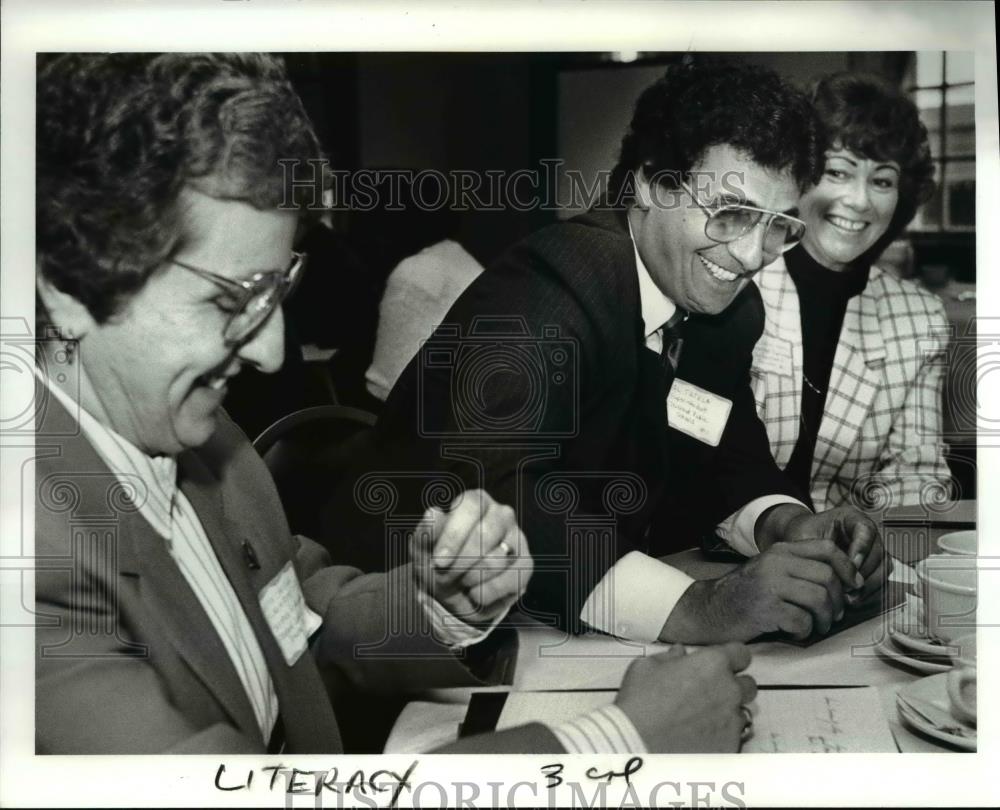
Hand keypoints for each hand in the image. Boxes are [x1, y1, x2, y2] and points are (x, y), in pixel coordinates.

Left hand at [410, 489, 531, 625]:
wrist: (452, 594)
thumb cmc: (438, 562)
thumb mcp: (423, 550)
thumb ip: (426, 532)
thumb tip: (432, 512)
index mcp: (475, 501)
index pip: (470, 507)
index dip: (454, 535)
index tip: (438, 561)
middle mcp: (501, 514)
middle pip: (485, 534)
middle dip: (460, 563)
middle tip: (444, 575)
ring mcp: (518, 538)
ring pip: (497, 559)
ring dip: (470, 578)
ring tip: (460, 581)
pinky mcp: (526, 564)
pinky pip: (510, 580)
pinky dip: (486, 593)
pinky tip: (475, 592)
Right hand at [615, 643, 755, 752]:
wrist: (637, 744)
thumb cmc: (639, 702)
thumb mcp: (646, 667)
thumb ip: (669, 657)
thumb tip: (680, 654)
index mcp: (712, 664)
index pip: (741, 654)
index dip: (730, 658)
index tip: (719, 664)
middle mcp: (730, 690)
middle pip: (747, 685)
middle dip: (732, 686)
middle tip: (709, 692)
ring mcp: (732, 721)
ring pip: (741, 713)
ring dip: (727, 712)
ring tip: (702, 719)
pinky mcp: (730, 747)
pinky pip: (733, 738)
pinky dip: (721, 736)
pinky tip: (700, 738)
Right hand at [659, 538, 861, 642]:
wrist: (708, 611)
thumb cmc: (745, 596)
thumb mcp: (770, 571)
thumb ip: (800, 569)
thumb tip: (846, 583)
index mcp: (780, 551)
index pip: (827, 549)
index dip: (848, 568)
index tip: (853, 586)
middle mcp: (775, 563)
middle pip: (827, 577)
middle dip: (838, 601)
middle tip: (833, 616)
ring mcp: (769, 584)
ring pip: (819, 599)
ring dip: (825, 619)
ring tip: (817, 627)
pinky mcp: (765, 609)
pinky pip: (802, 621)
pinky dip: (805, 631)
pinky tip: (795, 632)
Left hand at [781, 505, 887, 600]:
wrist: (801, 541)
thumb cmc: (802, 535)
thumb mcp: (805, 538)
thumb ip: (820, 551)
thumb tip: (839, 573)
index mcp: (851, 517)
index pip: (866, 530)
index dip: (861, 549)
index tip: (850, 566)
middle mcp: (867, 533)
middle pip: (878, 552)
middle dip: (863, 572)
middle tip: (846, 586)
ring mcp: (873, 550)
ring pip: (883, 569)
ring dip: (867, 585)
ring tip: (847, 595)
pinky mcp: (873, 566)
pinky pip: (880, 580)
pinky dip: (868, 592)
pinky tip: (851, 598)